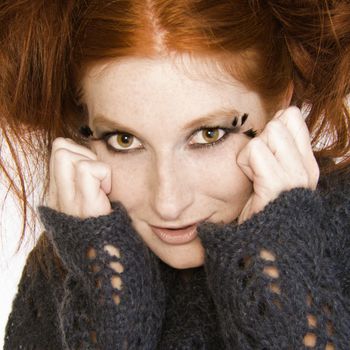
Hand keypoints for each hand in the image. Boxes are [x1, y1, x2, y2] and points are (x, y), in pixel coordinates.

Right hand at [47, 137, 111, 217]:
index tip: (93, 174)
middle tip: (97, 176)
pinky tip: (107, 192)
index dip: (80, 152)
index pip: (59, 150)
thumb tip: (91, 153)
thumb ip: (84, 179)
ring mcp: (66, 200)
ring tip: (102, 186)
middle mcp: (56, 195)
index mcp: (57, 193)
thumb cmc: (106, 225)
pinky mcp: (82, 204)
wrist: (109, 254)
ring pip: (66, 153)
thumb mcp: (88, 199)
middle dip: (83, 152)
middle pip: (59, 146)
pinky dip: (103, 174)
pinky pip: (87, 169)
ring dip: (92, 163)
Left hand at [237, 106, 319, 223]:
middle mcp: (306, 169)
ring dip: (251, 153)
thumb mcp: (270, 179)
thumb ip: (274, 152)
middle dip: (261, 139)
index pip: (293, 117)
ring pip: (271, 131)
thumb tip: (273, 118)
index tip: (263, 156)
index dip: (270, 129)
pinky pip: (256, 150)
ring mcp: (296, 176)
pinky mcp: (278, 184)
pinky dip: (245, 163)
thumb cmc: (260, 214)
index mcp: (306, 166)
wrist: (262, 251)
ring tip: (254, 177)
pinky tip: (251, 183)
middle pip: (281, 120)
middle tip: (257, 168)